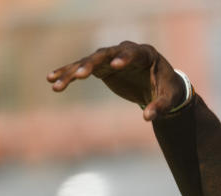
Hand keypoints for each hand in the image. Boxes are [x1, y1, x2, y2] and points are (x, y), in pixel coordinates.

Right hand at [47, 41, 186, 120]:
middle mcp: (124, 51)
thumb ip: (160, 106)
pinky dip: (67, 74)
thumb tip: (147, 118)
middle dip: (91, 64)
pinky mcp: (102, 67)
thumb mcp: (169, 99)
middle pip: (104, 54)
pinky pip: (81, 69)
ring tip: (56, 83)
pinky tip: (52, 80)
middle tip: (80, 75)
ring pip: (88, 61)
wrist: (160, 86)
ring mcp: (110, 58)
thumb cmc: (168, 90)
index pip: (133, 53)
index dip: (124, 58)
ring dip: (72, 72)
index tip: (116, 65)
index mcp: (145, 54)